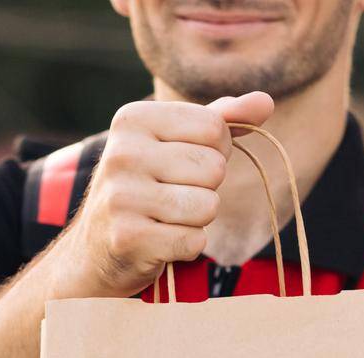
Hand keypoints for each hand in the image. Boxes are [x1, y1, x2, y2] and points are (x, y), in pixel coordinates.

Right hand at [48, 91, 274, 298]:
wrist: (97, 248)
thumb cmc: (148, 188)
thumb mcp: (176, 144)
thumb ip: (221, 120)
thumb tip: (265, 102)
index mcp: (133, 118)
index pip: (215, 128)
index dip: (216, 151)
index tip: (185, 163)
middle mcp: (122, 153)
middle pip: (214, 167)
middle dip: (206, 188)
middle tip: (173, 195)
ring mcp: (121, 197)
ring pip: (207, 206)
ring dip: (198, 219)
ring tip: (166, 218)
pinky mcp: (128, 238)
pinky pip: (193, 240)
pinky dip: (186, 246)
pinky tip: (160, 241)